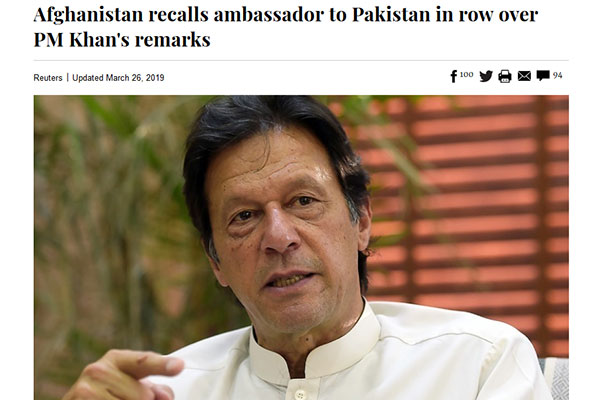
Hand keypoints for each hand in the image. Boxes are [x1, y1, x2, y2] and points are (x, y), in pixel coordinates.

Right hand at [63, 349, 183, 399]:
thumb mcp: (131, 386)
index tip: (178, 366)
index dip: (162, 365)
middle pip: (142, 396)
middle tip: (130, 399)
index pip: (144, 362)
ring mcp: (85, 390)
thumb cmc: (109, 394)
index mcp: (116, 359)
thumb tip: (165, 396)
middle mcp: (98, 370)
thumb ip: (153, 388)